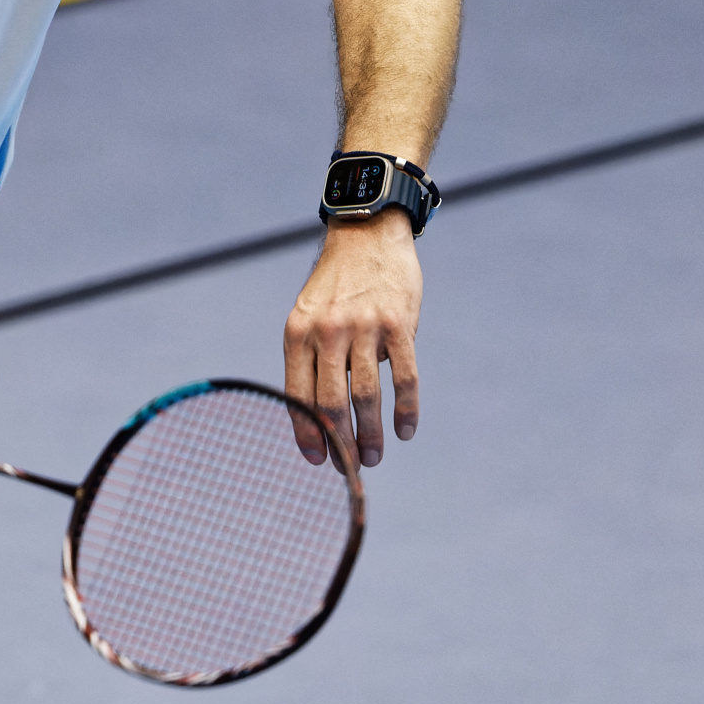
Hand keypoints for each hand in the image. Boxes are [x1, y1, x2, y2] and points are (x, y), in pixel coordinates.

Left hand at [282, 208, 420, 468]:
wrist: (367, 234)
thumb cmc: (337, 285)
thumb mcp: (310, 314)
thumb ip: (312, 356)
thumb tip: (319, 417)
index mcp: (297, 331)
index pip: (297, 395)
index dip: (307, 433)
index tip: (318, 461)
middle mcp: (327, 330)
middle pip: (331, 403)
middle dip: (340, 444)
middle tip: (351, 469)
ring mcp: (363, 326)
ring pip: (366, 396)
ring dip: (371, 435)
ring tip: (374, 457)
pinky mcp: (397, 323)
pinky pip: (404, 377)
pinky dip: (406, 410)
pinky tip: (406, 430)